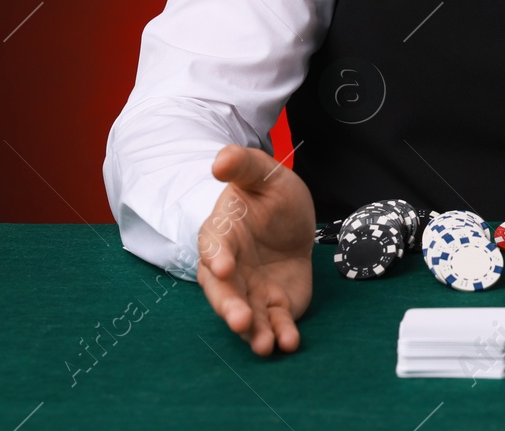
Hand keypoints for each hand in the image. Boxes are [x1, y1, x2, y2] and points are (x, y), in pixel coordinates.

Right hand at [196, 144, 315, 355]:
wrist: (291, 219)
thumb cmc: (268, 194)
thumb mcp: (263, 172)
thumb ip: (243, 164)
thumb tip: (220, 160)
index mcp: (221, 233)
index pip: (213, 246)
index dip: (216, 256)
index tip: (223, 267)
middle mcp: (229, 268)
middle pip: (223, 292)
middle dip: (229, 308)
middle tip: (240, 321)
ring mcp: (250, 290)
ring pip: (246, 315)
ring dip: (253, 332)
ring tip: (263, 345)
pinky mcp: (274, 304)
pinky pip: (274, 323)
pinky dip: (280, 334)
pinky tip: (289, 342)